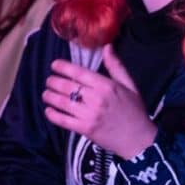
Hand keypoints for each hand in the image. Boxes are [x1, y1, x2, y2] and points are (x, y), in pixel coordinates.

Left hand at [43, 44, 155, 159]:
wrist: (138, 138)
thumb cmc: (134, 109)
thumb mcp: (129, 84)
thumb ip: (116, 65)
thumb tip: (107, 46)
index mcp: (107, 85)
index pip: (80, 73)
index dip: (64, 67)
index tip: (54, 65)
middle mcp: (96, 98)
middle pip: (68, 87)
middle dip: (54, 82)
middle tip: (49, 80)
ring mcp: (89, 115)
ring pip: (63, 102)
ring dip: (50, 97)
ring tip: (46, 94)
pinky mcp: (85, 129)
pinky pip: (63, 120)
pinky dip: (53, 115)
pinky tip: (48, 110)